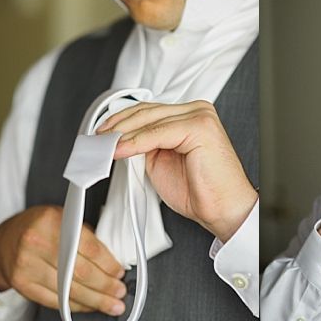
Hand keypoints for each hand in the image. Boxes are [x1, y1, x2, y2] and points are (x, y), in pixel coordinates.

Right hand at [0, 205, 126, 315]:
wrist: (6, 242)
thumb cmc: (38, 228)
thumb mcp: (61, 218)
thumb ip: (84, 236)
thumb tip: (112, 261)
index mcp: (51, 221)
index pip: (88, 247)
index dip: (108, 264)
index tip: (119, 272)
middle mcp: (36, 242)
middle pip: (80, 272)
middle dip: (105, 286)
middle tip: (119, 292)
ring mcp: (27, 265)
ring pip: (69, 290)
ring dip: (95, 300)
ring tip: (111, 304)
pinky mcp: (23, 284)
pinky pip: (55, 301)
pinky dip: (76, 306)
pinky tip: (89, 306)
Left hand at [96, 100, 256, 242]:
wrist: (224, 210)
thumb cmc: (199, 191)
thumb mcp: (160, 160)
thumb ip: (144, 144)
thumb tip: (116, 139)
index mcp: (189, 115)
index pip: (148, 110)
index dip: (120, 120)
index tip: (101, 133)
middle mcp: (196, 110)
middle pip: (146, 111)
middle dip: (116, 126)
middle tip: (96, 139)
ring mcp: (199, 116)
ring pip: (149, 120)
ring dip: (121, 134)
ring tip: (103, 146)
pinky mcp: (199, 127)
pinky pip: (156, 133)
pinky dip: (134, 142)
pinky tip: (119, 150)